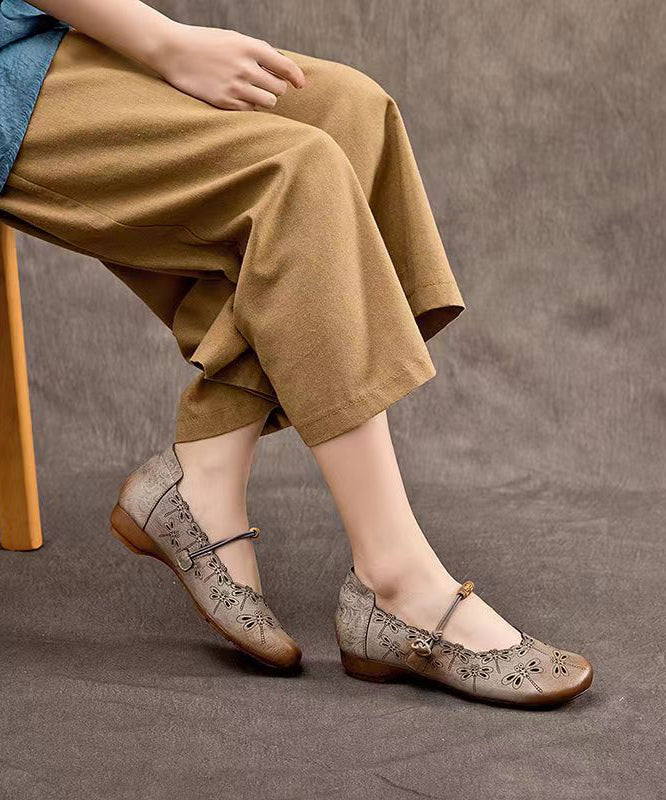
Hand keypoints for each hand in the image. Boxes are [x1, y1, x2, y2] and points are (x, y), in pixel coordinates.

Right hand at [155, 23, 305, 110]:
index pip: (285, 66)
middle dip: (275, 88)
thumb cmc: (206, 43)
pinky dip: (248, 107)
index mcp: (249, 47)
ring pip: (268, 103)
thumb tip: (281, 67)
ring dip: (264, 100)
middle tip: (265, 86)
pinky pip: (249, 111)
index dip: (296, 77)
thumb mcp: (234, 38)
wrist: (172, 50)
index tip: (300, 84)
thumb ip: (258, 51)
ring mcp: (234, 86)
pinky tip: (237, 98)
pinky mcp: (224, 101)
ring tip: (252, 93)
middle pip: (279, 89)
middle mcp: (245, 67)